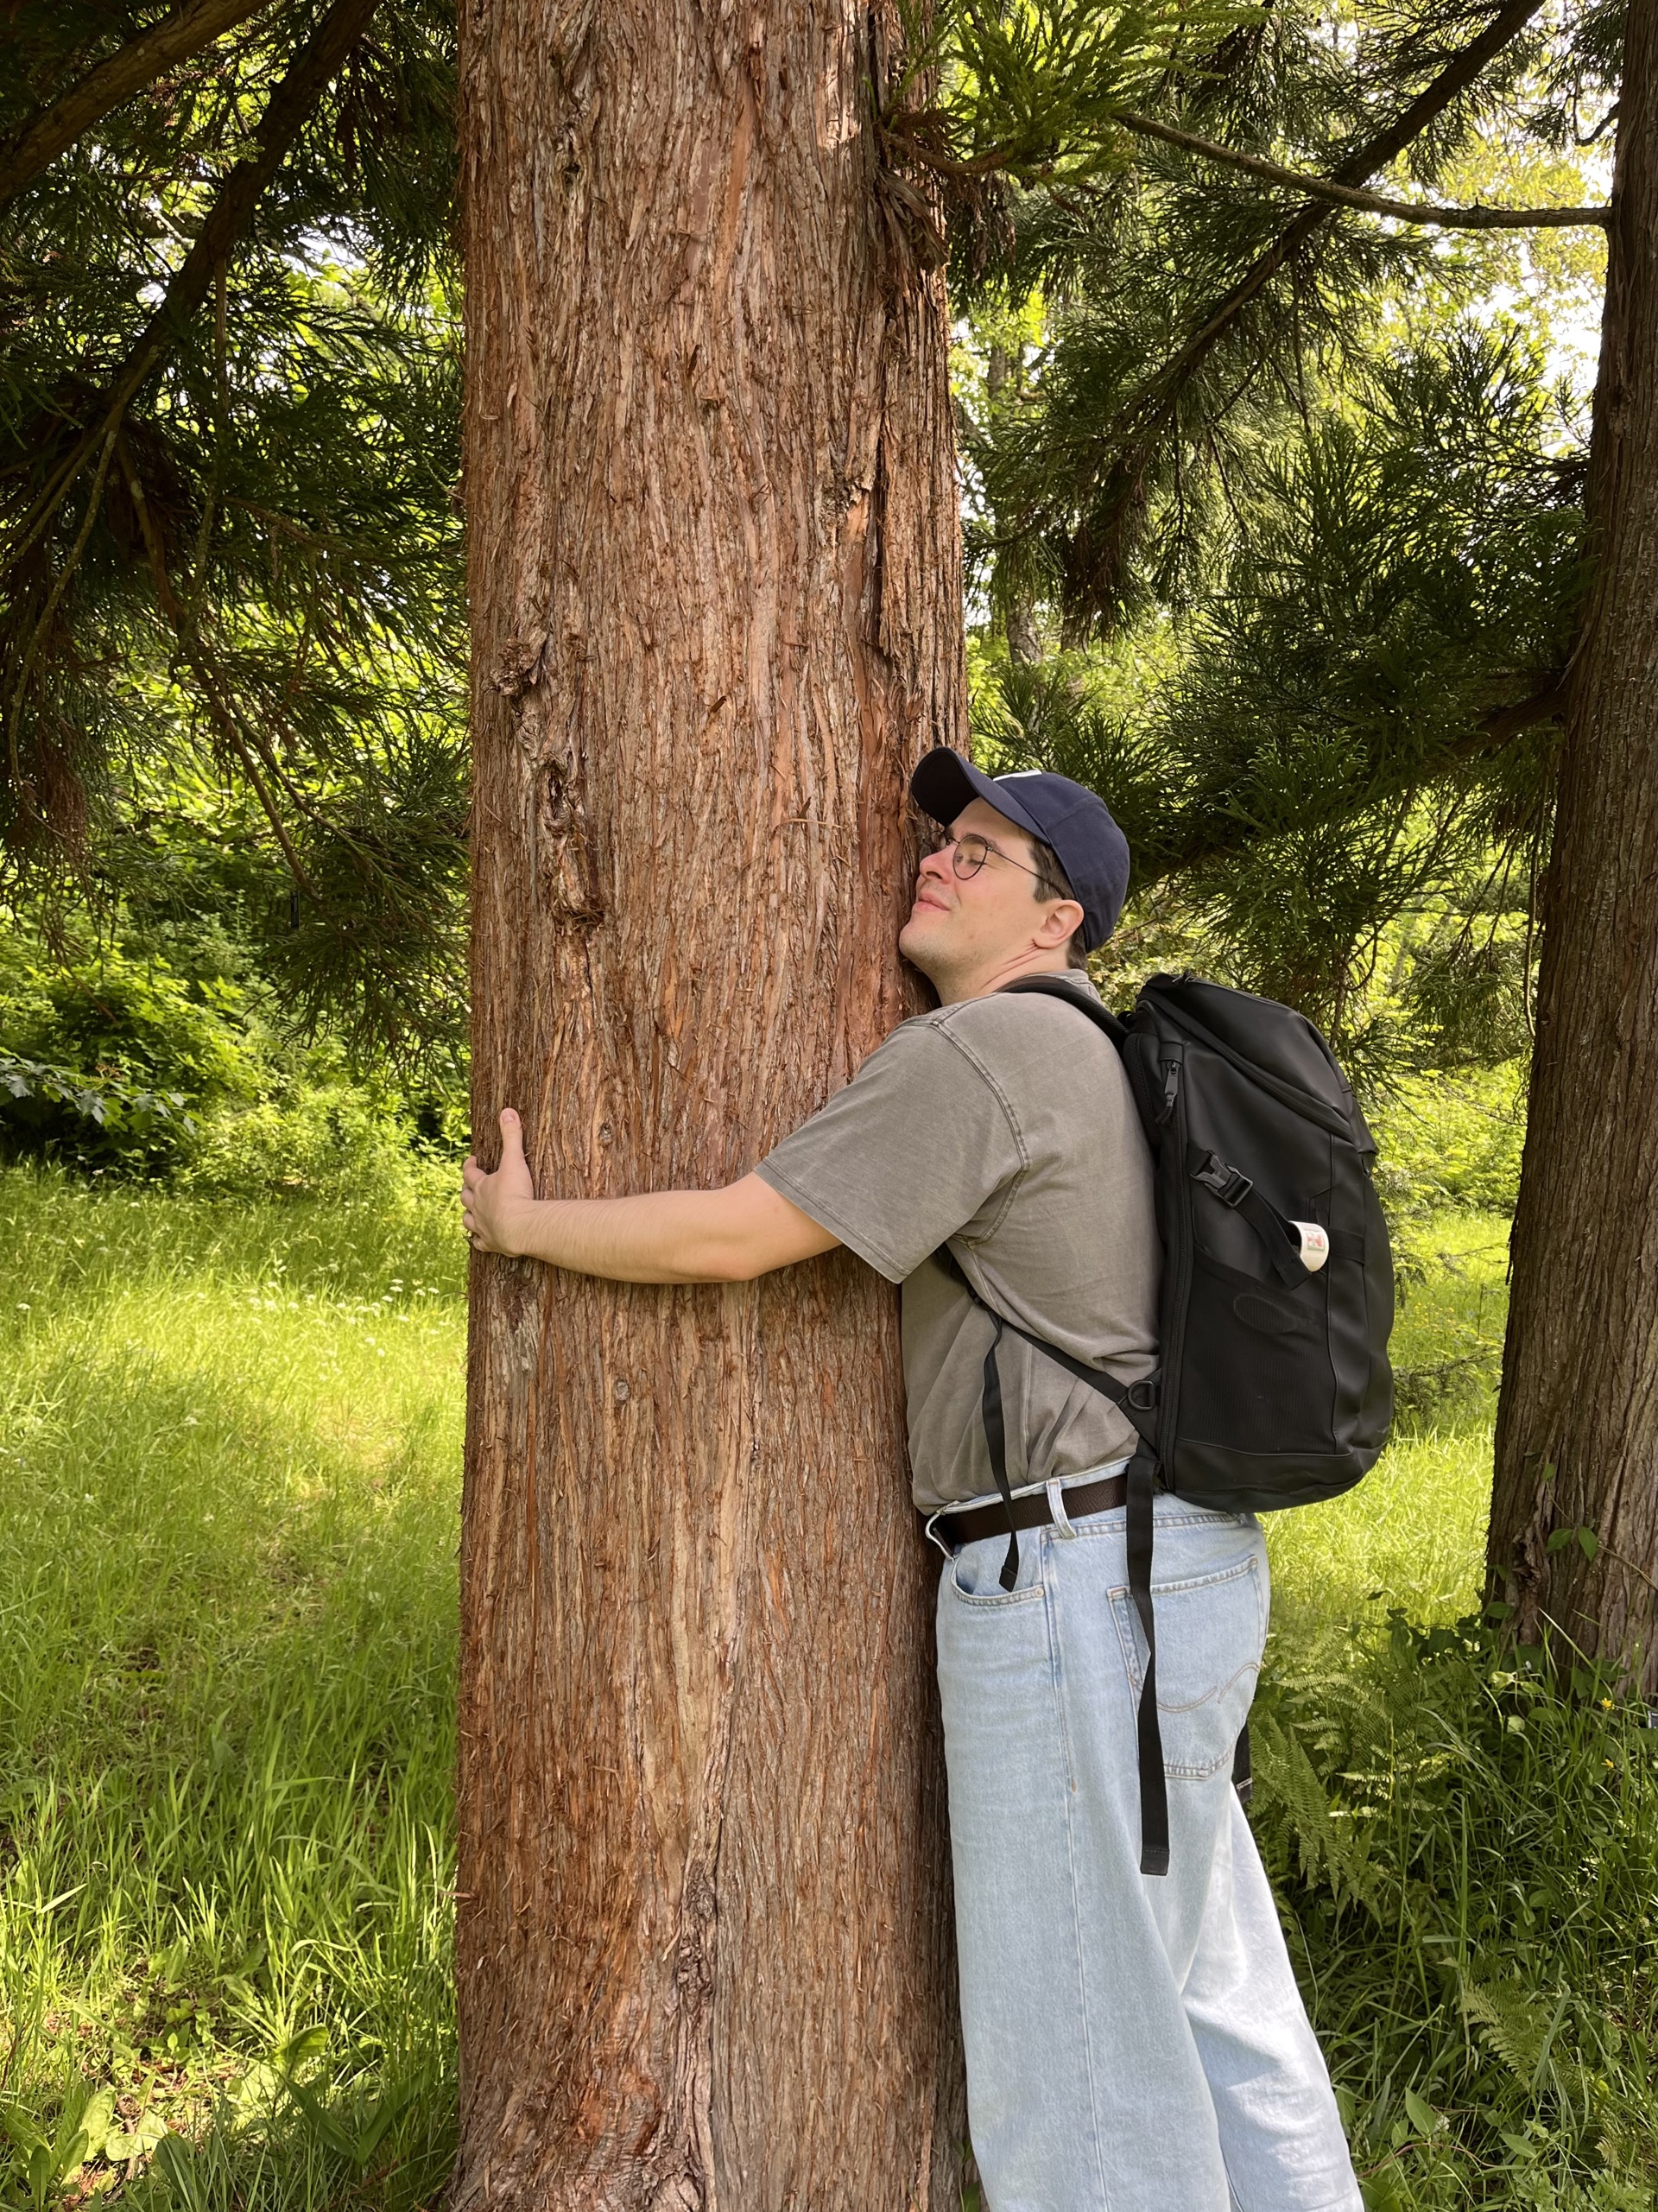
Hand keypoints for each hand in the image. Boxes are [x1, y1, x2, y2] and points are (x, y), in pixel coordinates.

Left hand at [461, 1108, 536, 1254]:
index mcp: (482, 1187)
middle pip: (465, 1197)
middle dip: (466, 1190)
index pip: (469, 1173)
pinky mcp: (490, 1243)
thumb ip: (512, 1136)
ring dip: (468, 1215)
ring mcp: (482, 1226)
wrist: (520, 1227)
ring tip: (470, 1213)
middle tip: (469, 1186)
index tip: (471, 1160)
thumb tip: (507, 1111)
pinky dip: (477, 1240)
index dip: (469, 1166)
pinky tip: (477, 1239)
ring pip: (468, 1220)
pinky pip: (478, 1242)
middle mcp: (477, 1206)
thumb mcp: (515, 1161)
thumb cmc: (517, 1194)